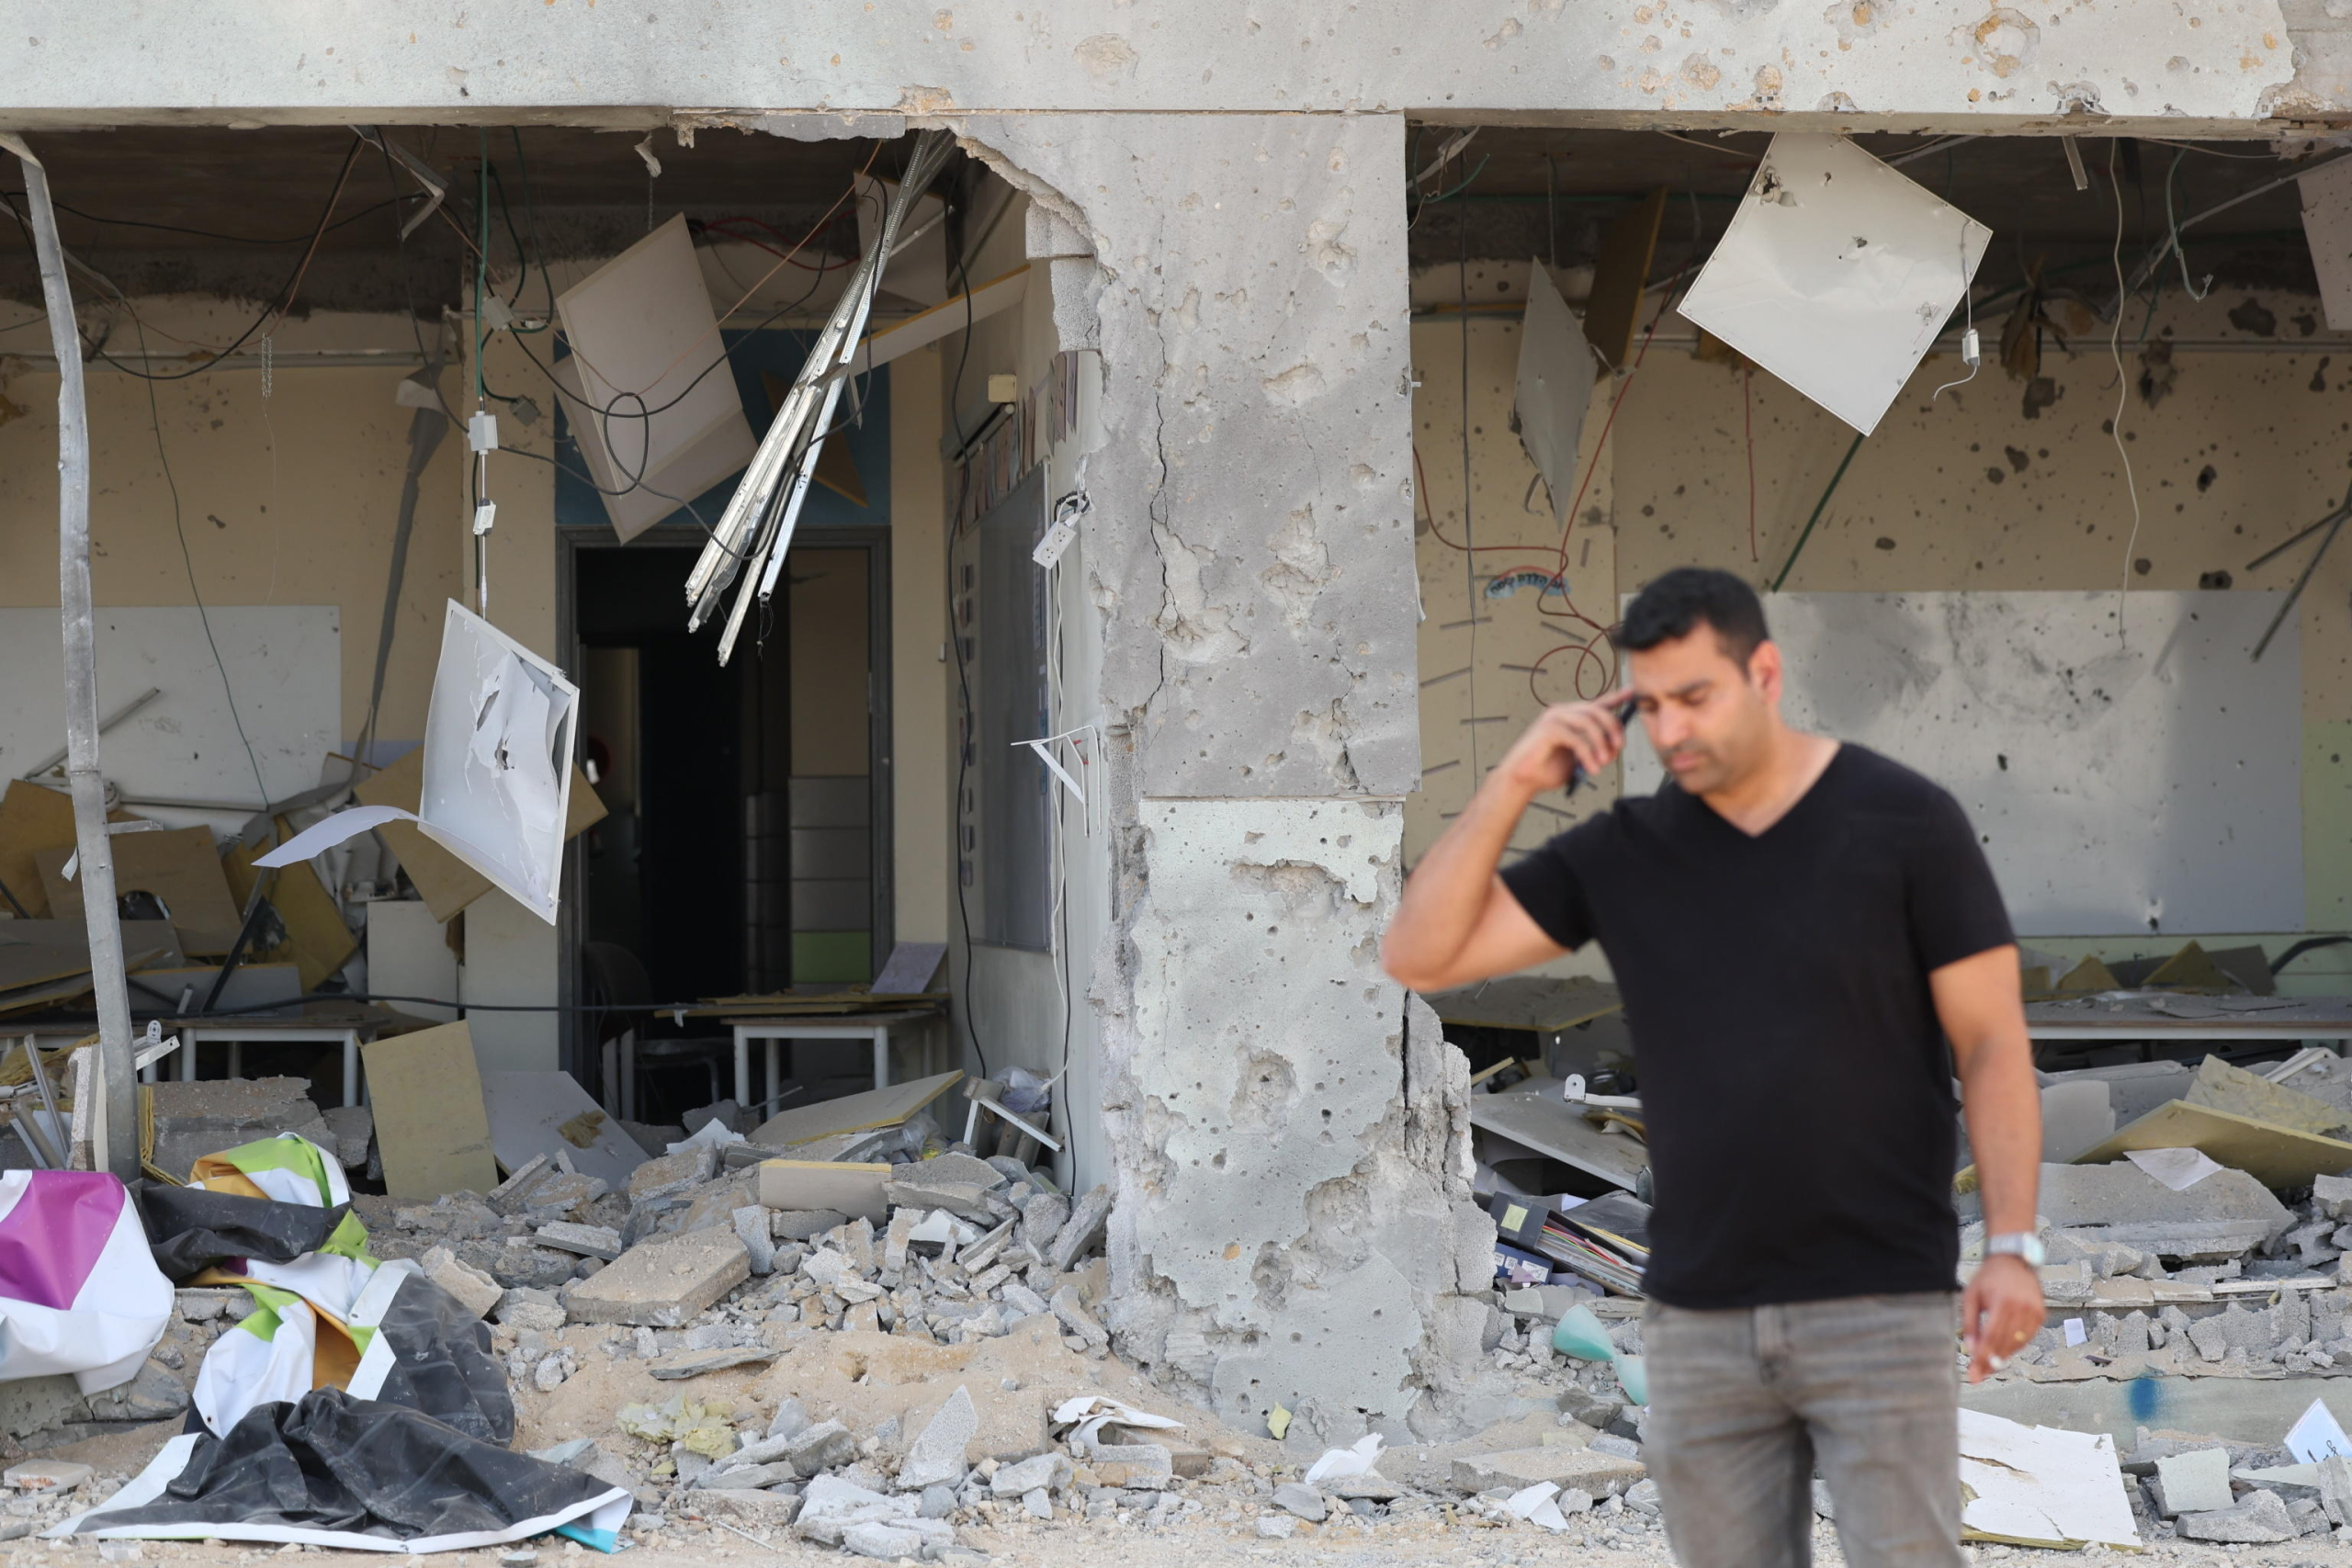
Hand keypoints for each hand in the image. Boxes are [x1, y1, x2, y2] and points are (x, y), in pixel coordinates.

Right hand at [1498, 689, 1633, 796]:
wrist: (1523, 780)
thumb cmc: (1548, 769)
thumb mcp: (1580, 758)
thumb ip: (1596, 749)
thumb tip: (1615, 747)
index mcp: (1570, 716)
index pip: (1597, 703)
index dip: (1616, 696)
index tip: (1632, 692)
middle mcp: (1562, 712)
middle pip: (1597, 710)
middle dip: (1613, 728)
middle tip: (1619, 747)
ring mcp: (1553, 718)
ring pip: (1588, 722)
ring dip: (1601, 744)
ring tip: (1602, 763)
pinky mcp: (1547, 730)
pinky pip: (1576, 738)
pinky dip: (1587, 754)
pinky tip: (1591, 768)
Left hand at [1962, 1254, 2043, 1382]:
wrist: (2012, 1261)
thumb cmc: (1988, 1278)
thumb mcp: (1971, 1297)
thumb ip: (1969, 1324)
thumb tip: (1971, 1350)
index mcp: (2002, 1301)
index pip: (1991, 1337)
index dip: (1982, 1358)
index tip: (1975, 1375)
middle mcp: (2021, 1307)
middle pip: (2004, 1343)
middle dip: (1991, 1362)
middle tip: (1979, 1374)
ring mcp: (2034, 1312)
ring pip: (2017, 1344)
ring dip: (2003, 1356)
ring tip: (1989, 1363)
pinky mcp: (2041, 1315)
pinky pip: (2027, 1338)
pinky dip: (2015, 1346)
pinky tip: (2004, 1349)